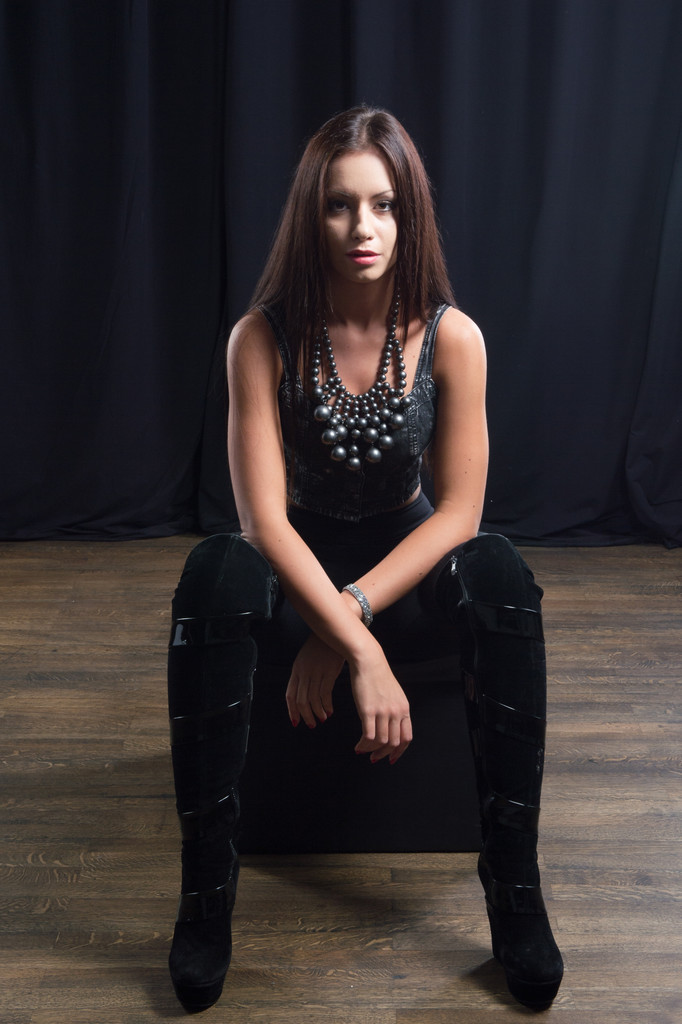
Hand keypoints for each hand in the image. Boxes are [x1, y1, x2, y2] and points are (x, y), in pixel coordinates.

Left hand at [285, 633, 344, 728]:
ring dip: (317, 713)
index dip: (292, 710)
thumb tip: (304, 695)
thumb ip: (303, 674)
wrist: (333, 632)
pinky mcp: (329, 672)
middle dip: (305, 715)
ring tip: (322, 718)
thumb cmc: (320, 647)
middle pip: (301, 700)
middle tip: (311, 724)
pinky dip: (326, 705)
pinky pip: (325, 694)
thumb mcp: (306, 659)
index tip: (295, 721)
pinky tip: (330, 710)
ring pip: (312, 699)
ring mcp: (316, 672)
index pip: (290, 695)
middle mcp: (304, 672)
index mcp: (296, 670)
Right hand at [349, 649, 411, 764]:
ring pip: (381, 742)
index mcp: (404, 708)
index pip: (407, 738)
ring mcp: (383, 711)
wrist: (368, 661)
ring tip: (362, 750)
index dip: (399, 752)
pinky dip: (363, 745)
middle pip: (394, 743)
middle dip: (383, 754)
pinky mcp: (368, 710)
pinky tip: (357, 746)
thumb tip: (390, 726)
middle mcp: (396, 712)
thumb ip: (395, 709)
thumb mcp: (393, 693)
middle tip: (373, 758)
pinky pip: (368, 736)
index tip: (391, 759)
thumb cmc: (377, 676)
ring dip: (371, 750)